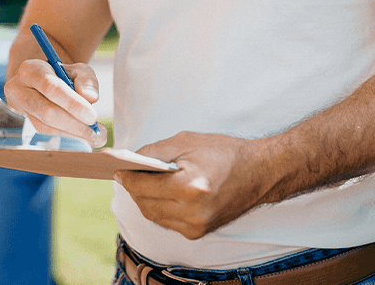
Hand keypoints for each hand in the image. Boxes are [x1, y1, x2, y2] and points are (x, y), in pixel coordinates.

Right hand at [4, 58, 107, 145]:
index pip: (51, 87)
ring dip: (73, 133)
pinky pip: (47, 132)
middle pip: (46, 111)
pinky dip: (68, 135)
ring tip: (96, 137)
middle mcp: (19, 89)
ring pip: (45, 126)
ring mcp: (20, 107)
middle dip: (74, 124)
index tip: (93, 117)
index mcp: (31, 70)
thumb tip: (90, 97)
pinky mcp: (25, 121)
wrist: (42, 80)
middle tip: (96, 132)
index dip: (72, 104)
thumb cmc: (61, 74)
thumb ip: (86, 80)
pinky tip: (85, 137)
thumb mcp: (77, 69)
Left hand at [114, 131, 268, 239]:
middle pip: (145, 203)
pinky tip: (157, 193)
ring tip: (139, 182)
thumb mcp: (187, 142)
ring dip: (143, 199)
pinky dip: (158, 208)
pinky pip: (166, 221)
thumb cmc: (225, 153)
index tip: (114, 168)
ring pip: (153, 215)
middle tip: (124, 172)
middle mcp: (192, 212)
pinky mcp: (198, 232)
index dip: (126, 176)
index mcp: (190, 187)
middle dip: (132, 188)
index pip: (143, 186)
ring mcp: (196, 226)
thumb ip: (154, 152)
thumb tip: (129, 160)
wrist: (260, 173)